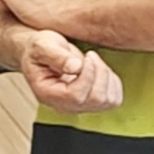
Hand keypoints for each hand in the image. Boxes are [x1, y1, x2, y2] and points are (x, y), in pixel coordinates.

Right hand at [10, 24, 125, 112]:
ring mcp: (79, 107)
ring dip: (106, 77)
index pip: (75, 96)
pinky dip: (113, 83)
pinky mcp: (92, 104)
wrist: (42, 53)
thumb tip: (76, 67)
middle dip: (99, 73)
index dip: (87, 76)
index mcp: (47, 94)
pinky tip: (99, 71)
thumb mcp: (42, 46)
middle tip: (90, 56)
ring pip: (107, 101)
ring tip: (93, 63)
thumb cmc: (39, 49)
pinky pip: (114, 100)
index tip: (86, 58)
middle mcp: (63, 106)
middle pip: (95, 99)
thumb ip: (56, 56)